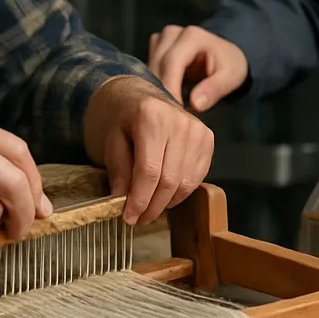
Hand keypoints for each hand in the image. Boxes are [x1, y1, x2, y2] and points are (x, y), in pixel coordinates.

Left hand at [82, 75, 214, 225]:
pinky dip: (180, 193)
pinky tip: (164, 196)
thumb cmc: (123, 119)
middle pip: (169, 179)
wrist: (142, 98)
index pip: (149, 170)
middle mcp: (180, 121)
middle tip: (137, 219)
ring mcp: (198, 129)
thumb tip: (121, 201)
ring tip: (149, 209)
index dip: (139, 200)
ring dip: (166, 203)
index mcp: (151, 116)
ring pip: (185, 182)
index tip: (128, 218)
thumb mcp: (111, 140)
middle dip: (152, 206)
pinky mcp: (207, 139)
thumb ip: (118, 170)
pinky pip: (196, 178)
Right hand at [148, 25, 248, 110]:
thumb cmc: (229, 65)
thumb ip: (214, 89)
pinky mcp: (155, 47)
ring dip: (155, 88)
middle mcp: (172, 33)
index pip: (172, 63)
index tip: (172, 113)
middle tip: (167, 117)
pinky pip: (147, 67)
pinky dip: (152, 83)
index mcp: (192, 36)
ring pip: (149, 66)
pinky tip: (161, 99)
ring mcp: (161, 38)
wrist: (225, 55)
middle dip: (161, 91)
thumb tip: (195, 104)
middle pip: (157, 65)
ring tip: (166, 110)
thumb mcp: (231, 77)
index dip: (170, 88)